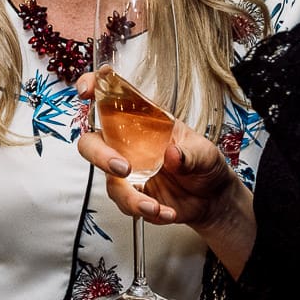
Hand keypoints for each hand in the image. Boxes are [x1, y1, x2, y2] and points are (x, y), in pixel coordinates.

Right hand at [72, 73, 241, 226]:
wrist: (212, 199)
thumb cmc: (204, 164)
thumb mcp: (205, 153)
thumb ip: (190, 154)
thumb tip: (172, 155)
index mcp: (142, 121)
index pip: (111, 97)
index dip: (95, 87)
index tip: (87, 90)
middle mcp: (128, 144)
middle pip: (92, 143)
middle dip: (99, 155)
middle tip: (122, 169)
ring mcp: (127, 170)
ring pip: (109, 181)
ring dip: (129, 196)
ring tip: (153, 207)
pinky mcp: (132, 194)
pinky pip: (127, 204)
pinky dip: (145, 211)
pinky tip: (165, 212)